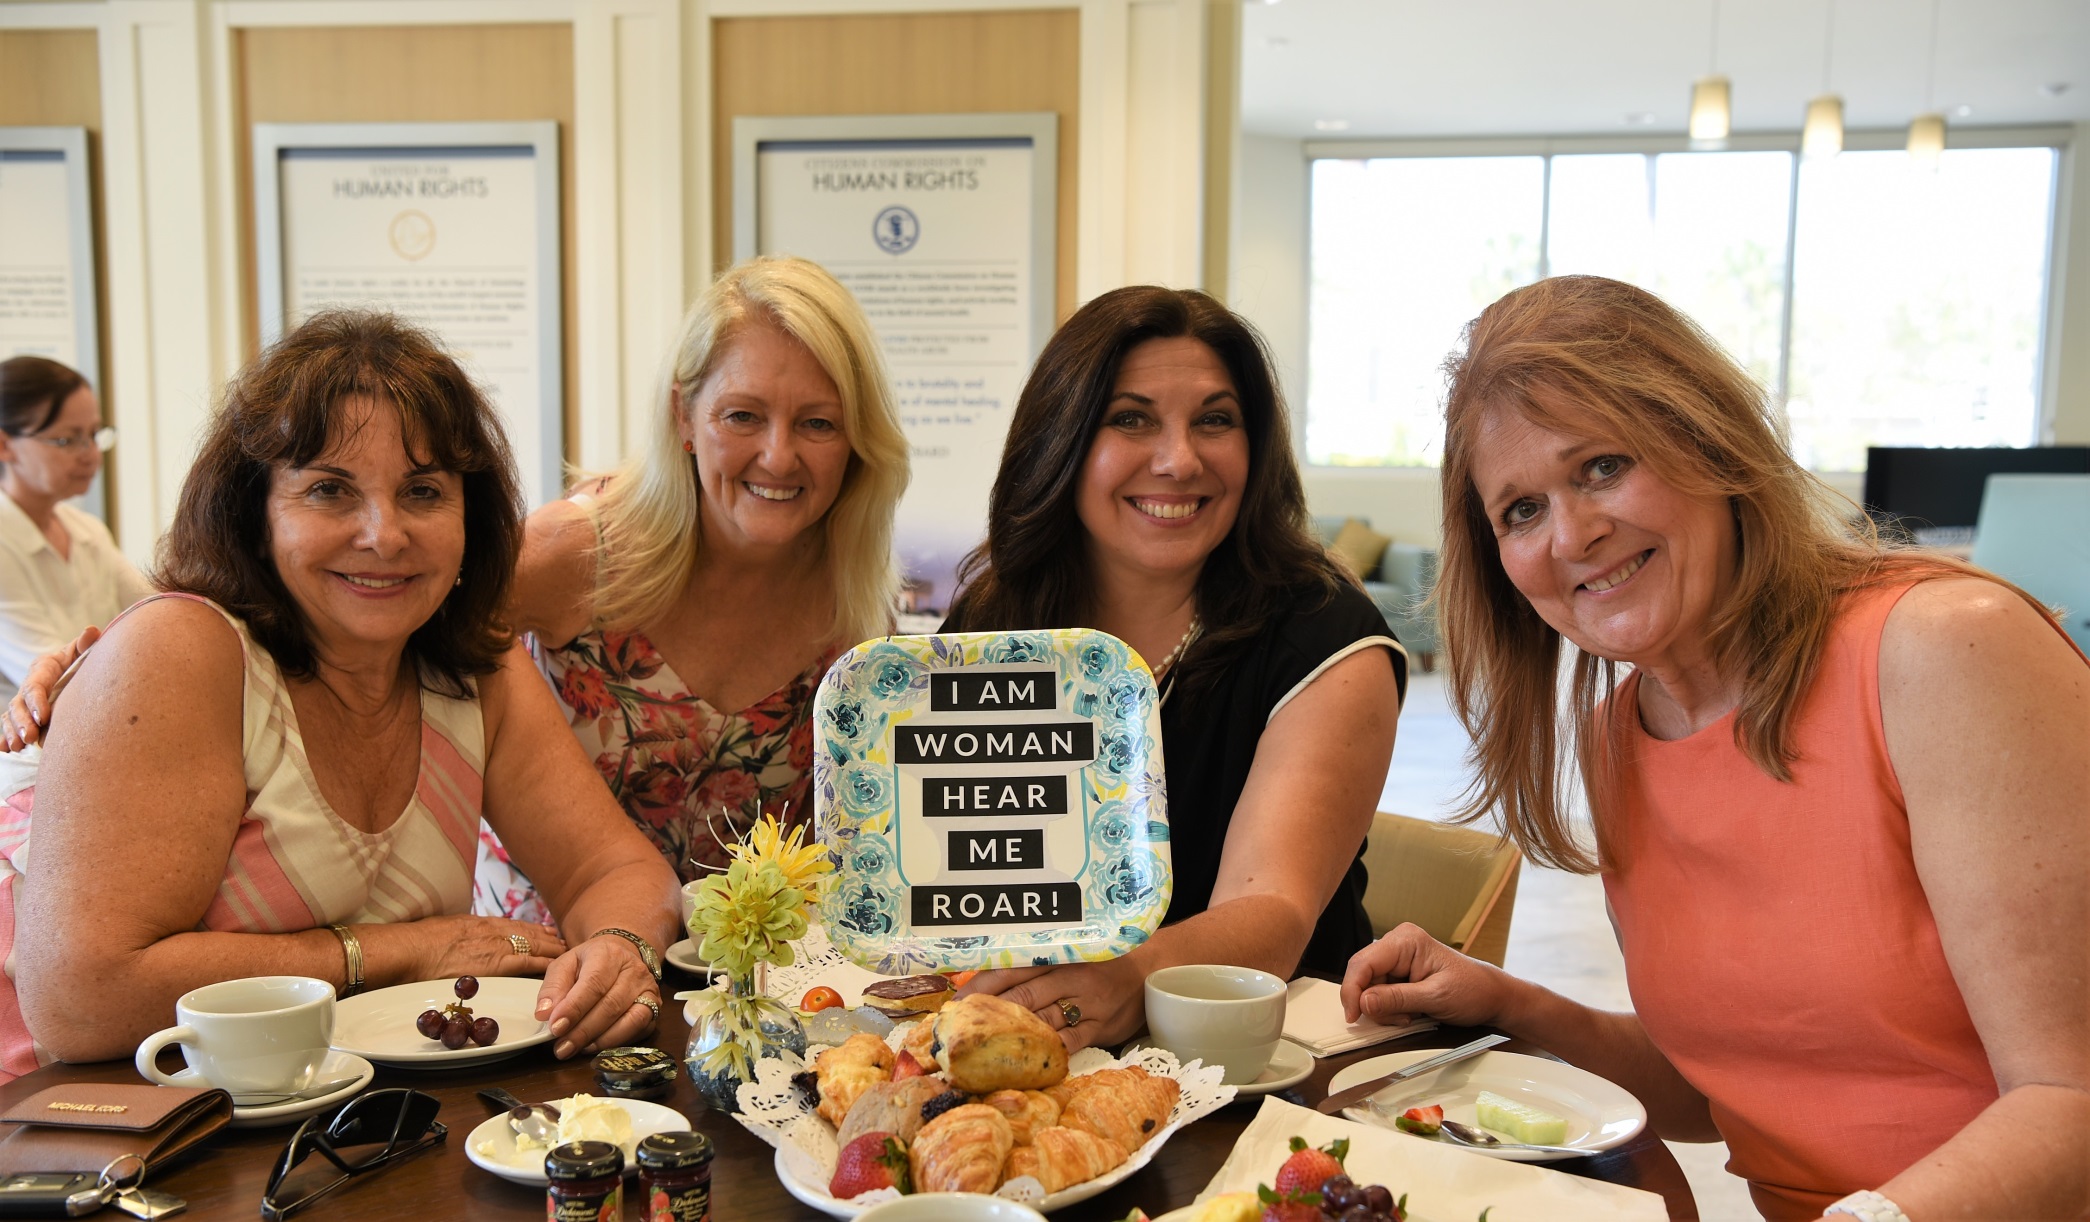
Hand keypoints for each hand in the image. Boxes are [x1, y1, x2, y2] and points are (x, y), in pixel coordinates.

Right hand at [1, 627, 95, 751]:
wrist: (69, 670)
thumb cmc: (76, 661)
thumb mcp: (79, 653)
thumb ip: (84, 645)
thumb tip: (93, 630)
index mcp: (42, 669)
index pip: (35, 686)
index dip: (37, 702)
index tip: (44, 717)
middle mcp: (29, 686)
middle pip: (19, 704)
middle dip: (22, 722)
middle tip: (30, 738)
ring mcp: (23, 701)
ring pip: (11, 717)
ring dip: (13, 732)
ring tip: (20, 746)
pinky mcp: (22, 715)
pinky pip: (8, 726)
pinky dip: (5, 737)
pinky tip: (5, 749)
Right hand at [362, 914, 566, 986]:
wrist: (412, 950)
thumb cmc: (420, 942)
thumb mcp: (445, 929)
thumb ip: (461, 934)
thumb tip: (462, 938)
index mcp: (480, 923)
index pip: (514, 925)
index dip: (532, 928)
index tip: (545, 931)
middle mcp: (493, 932)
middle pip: (529, 933)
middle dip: (547, 938)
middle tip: (564, 942)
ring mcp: (496, 947)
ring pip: (533, 945)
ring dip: (551, 949)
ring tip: (566, 952)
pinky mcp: (495, 964)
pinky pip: (526, 963)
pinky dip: (543, 964)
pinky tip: (556, 966)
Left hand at [536, 934, 660, 1059]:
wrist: (620, 955)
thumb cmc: (589, 962)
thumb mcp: (564, 965)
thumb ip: (552, 987)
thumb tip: (544, 1014)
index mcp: (608, 954)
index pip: (593, 984)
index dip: (574, 1009)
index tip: (555, 1028)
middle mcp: (634, 970)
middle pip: (610, 1005)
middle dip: (583, 1031)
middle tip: (561, 1047)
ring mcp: (648, 990)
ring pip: (629, 1020)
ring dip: (600, 1040)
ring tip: (576, 1049)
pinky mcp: (654, 1008)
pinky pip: (639, 1029)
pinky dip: (617, 1042)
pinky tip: (595, 1046)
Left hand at [958, 956, 1145, 1053]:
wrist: (1150, 970)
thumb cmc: (1099, 966)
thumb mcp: (1068, 958)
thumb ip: (1032, 969)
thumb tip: (978, 981)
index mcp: (1056, 956)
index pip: (1013, 968)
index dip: (982, 984)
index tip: (956, 1000)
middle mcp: (1069, 976)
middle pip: (1022, 996)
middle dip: (990, 1014)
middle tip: (961, 1031)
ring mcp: (1086, 1002)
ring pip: (1042, 1020)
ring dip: (1012, 1037)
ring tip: (983, 1050)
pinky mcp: (1100, 1026)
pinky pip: (1070, 1042)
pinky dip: (1048, 1052)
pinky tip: (1027, 1063)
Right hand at [1339, 923, 1517, 1028]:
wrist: (1491, 996)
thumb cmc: (1472, 990)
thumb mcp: (1435, 998)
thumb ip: (1397, 999)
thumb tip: (1363, 1002)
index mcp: (1405, 940)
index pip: (1363, 963)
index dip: (1353, 991)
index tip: (1354, 1016)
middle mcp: (1397, 943)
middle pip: (1363, 975)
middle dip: (1374, 1003)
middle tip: (1398, 1019)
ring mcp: (1397, 957)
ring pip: (1369, 987)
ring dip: (1384, 1008)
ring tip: (1411, 1015)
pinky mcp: (1399, 972)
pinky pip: (1380, 992)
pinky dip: (1390, 1008)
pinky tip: (1410, 1012)